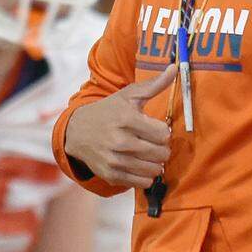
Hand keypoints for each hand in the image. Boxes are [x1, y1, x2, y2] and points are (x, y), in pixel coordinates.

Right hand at [64, 65, 175, 188]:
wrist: (77, 131)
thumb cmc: (109, 111)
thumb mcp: (129, 95)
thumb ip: (154, 85)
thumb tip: (174, 68)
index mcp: (126, 119)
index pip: (162, 134)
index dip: (162, 131)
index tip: (154, 128)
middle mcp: (119, 141)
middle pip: (160, 153)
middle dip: (161, 148)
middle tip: (152, 142)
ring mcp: (114, 160)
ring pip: (154, 170)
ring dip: (155, 162)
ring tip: (147, 153)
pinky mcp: (111, 175)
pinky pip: (142, 182)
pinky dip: (145, 175)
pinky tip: (138, 163)